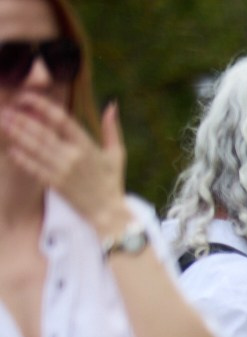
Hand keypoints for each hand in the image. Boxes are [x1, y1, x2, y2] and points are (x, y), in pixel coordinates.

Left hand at [0, 97, 125, 239]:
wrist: (109, 212)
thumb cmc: (112, 181)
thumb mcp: (117, 154)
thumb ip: (112, 129)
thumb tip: (111, 104)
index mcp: (87, 145)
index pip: (62, 120)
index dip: (42, 106)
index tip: (27, 98)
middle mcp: (74, 156)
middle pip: (43, 133)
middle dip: (22, 119)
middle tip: (6, 110)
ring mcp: (64, 171)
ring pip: (36, 149)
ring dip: (17, 135)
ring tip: (3, 123)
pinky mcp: (57, 185)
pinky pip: (35, 169)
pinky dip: (22, 159)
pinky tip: (10, 150)